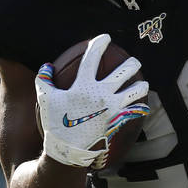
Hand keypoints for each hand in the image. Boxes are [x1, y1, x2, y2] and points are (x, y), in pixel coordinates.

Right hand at [35, 34, 149, 168]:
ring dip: (141, 85)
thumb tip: (46, 66)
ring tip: (143, 84)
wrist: (68, 150)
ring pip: (136, 90)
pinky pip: (135, 111)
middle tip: (133, 62)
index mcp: (83, 84)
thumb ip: (44, 80)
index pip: (93, 57)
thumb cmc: (56, 123)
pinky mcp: (118, 120)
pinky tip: (143, 106)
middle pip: (124, 71)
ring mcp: (112, 107)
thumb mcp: (44, 99)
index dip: (100, 44)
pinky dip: (140, 108)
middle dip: (132, 64)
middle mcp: (101, 92)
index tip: (106, 37)